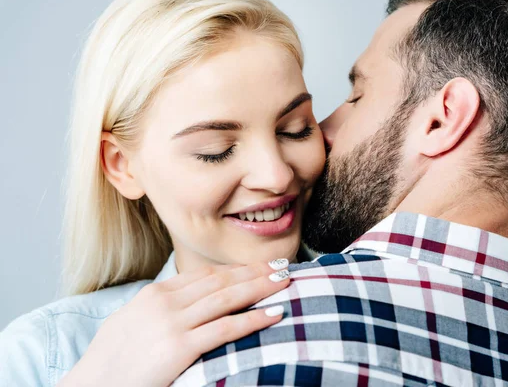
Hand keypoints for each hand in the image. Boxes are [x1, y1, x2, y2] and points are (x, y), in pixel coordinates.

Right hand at [58, 259, 290, 386]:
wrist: (91, 386)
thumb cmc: (112, 360)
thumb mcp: (132, 321)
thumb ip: (161, 307)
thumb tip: (187, 301)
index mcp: (155, 293)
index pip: (205, 274)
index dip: (236, 269)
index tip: (257, 265)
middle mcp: (166, 302)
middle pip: (221, 281)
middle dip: (254, 271)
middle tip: (281, 264)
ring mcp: (173, 323)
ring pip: (227, 298)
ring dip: (260, 287)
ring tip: (284, 281)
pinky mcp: (179, 348)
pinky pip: (226, 329)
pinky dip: (254, 319)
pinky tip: (274, 313)